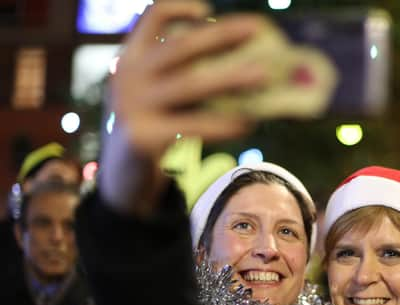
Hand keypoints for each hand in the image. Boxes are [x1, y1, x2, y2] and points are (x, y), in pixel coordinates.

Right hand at [100, 1, 265, 214]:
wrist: (121, 179)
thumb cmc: (151, 130)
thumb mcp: (155, 97)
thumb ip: (181, 77)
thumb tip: (245, 65)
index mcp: (131, 59)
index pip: (150, 18)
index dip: (179, 8)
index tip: (208, 11)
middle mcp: (128, 77)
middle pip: (180, 46)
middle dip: (221, 35)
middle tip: (257, 29)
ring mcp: (133, 106)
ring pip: (192, 84)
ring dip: (232, 77)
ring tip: (264, 76)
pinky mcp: (143, 137)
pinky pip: (194, 125)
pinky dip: (224, 123)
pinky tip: (248, 123)